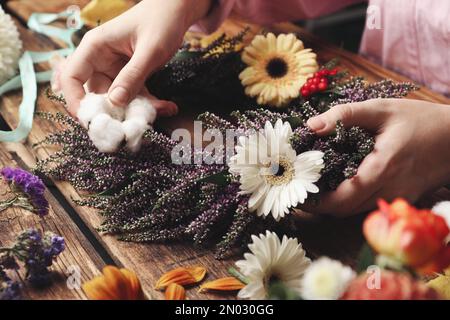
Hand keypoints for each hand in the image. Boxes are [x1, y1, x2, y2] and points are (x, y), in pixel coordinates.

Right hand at [60, 0, 210, 115]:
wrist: (175, 13)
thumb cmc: (160, 22)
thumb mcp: (150, 50)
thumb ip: (133, 76)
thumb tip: (115, 102)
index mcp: (94, 48)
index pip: (72, 77)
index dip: (75, 102)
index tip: (92, 121)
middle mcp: (100, 61)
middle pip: (96, 96)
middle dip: (116, 113)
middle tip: (137, 124)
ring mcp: (114, 71)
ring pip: (117, 101)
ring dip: (138, 111)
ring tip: (163, 109)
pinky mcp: (129, 78)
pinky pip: (133, 97)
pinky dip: (149, 104)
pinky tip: (168, 106)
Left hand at [302, 98, 449, 215]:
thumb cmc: (420, 120)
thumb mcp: (381, 109)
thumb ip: (345, 116)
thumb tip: (311, 125)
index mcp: (382, 168)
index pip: (343, 199)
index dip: (317, 202)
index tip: (296, 194)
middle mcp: (390, 189)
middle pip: (345, 210)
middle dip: (319, 205)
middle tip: (299, 191)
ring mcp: (398, 197)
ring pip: (357, 211)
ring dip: (334, 204)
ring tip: (313, 187)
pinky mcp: (402, 198)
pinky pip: (369, 206)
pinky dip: (350, 200)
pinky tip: (338, 185)